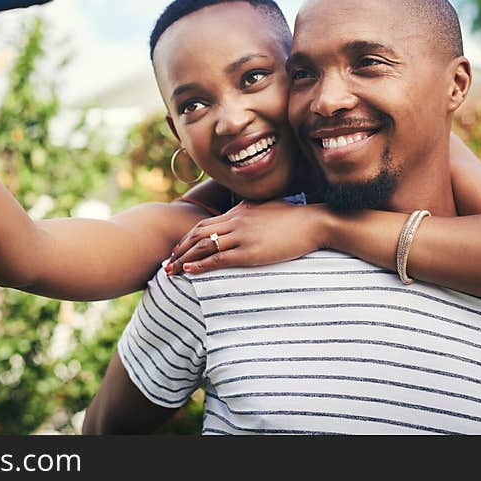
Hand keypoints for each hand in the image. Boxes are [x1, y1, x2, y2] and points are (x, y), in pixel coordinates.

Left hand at [165, 200, 324, 274]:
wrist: (313, 223)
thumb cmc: (296, 218)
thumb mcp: (268, 210)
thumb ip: (251, 213)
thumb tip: (244, 217)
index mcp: (239, 211)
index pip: (204, 224)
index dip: (187, 237)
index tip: (177, 248)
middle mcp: (235, 220)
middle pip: (197, 234)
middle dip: (179, 248)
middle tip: (166, 260)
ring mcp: (242, 235)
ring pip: (203, 246)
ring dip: (183, 259)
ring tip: (170, 269)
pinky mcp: (250, 251)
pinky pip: (218, 258)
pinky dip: (200, 264)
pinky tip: (188, 270)